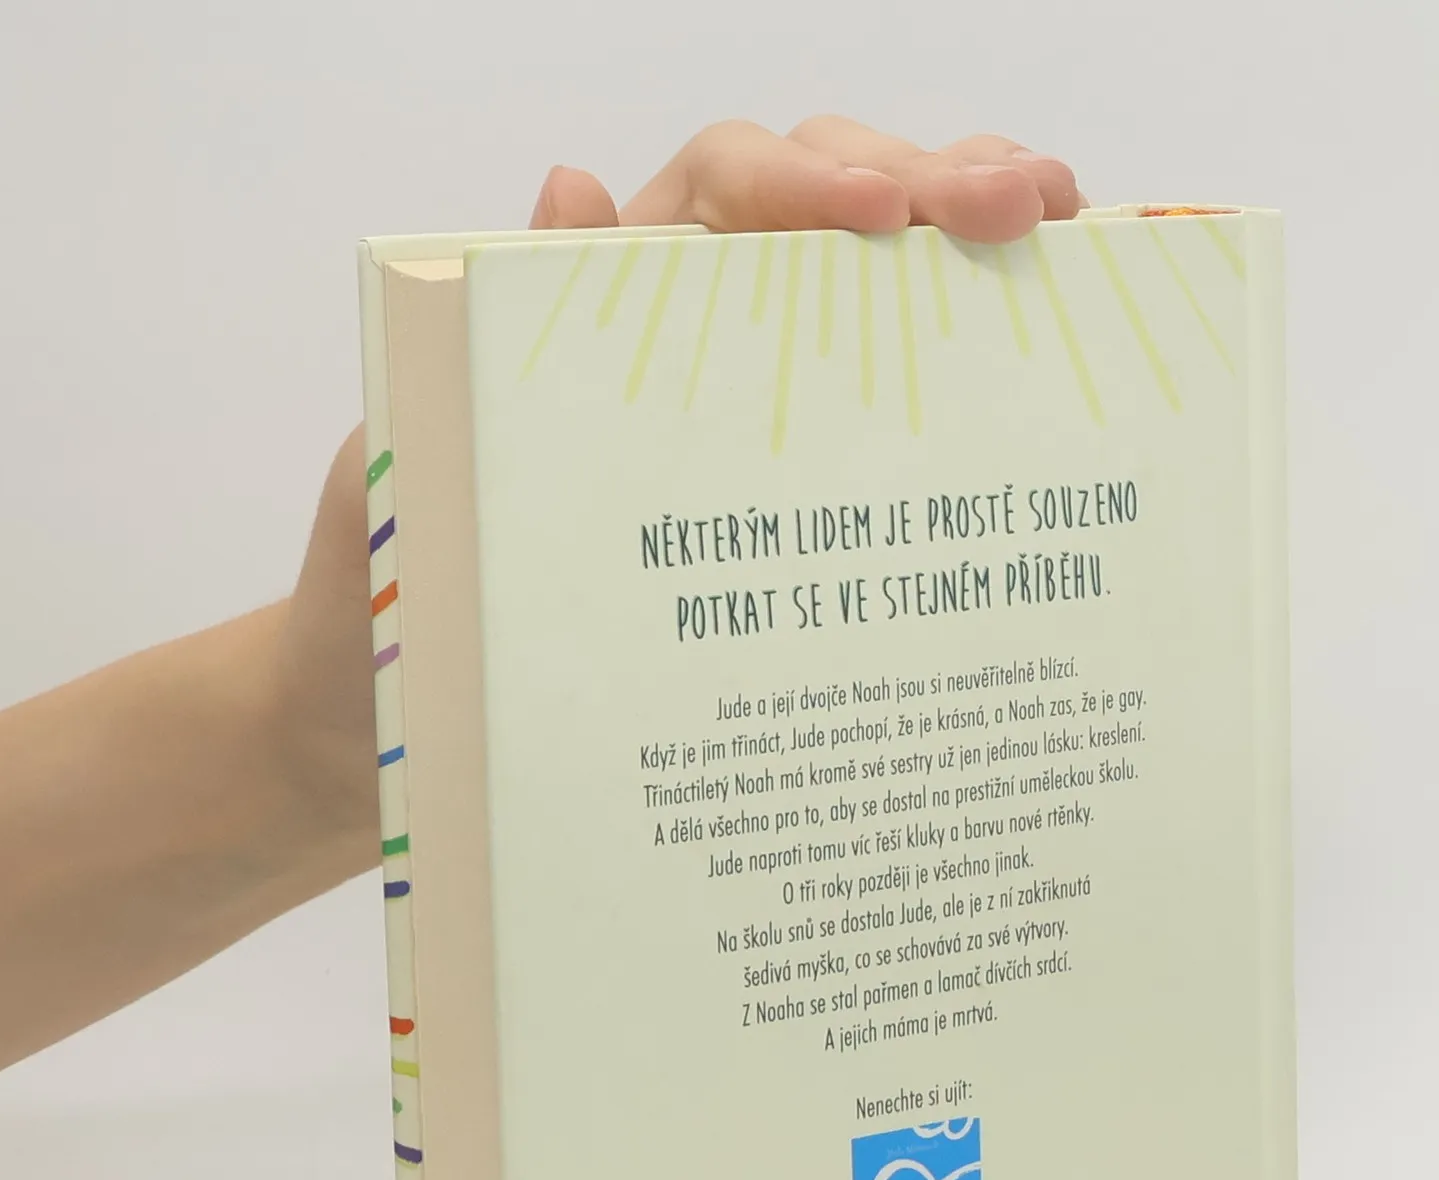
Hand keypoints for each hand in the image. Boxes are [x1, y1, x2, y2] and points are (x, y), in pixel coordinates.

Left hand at [275, 119, 1086, 850]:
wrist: (379, 741)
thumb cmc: (385, 607)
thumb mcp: (413, 466)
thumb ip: (487, 342)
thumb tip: (568, 188)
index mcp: (597, 314)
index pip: (724, 193)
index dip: (809, 180)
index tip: (884, 217)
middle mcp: (685, 350)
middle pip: (829, 216)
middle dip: (935, 187)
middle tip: (1031, 210)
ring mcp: (746, 430)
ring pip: (871, 306)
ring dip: (968, 258)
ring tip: (1059, 242)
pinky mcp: (781, 519)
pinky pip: (878, 433)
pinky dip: (959, 385)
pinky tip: (1033, 366)